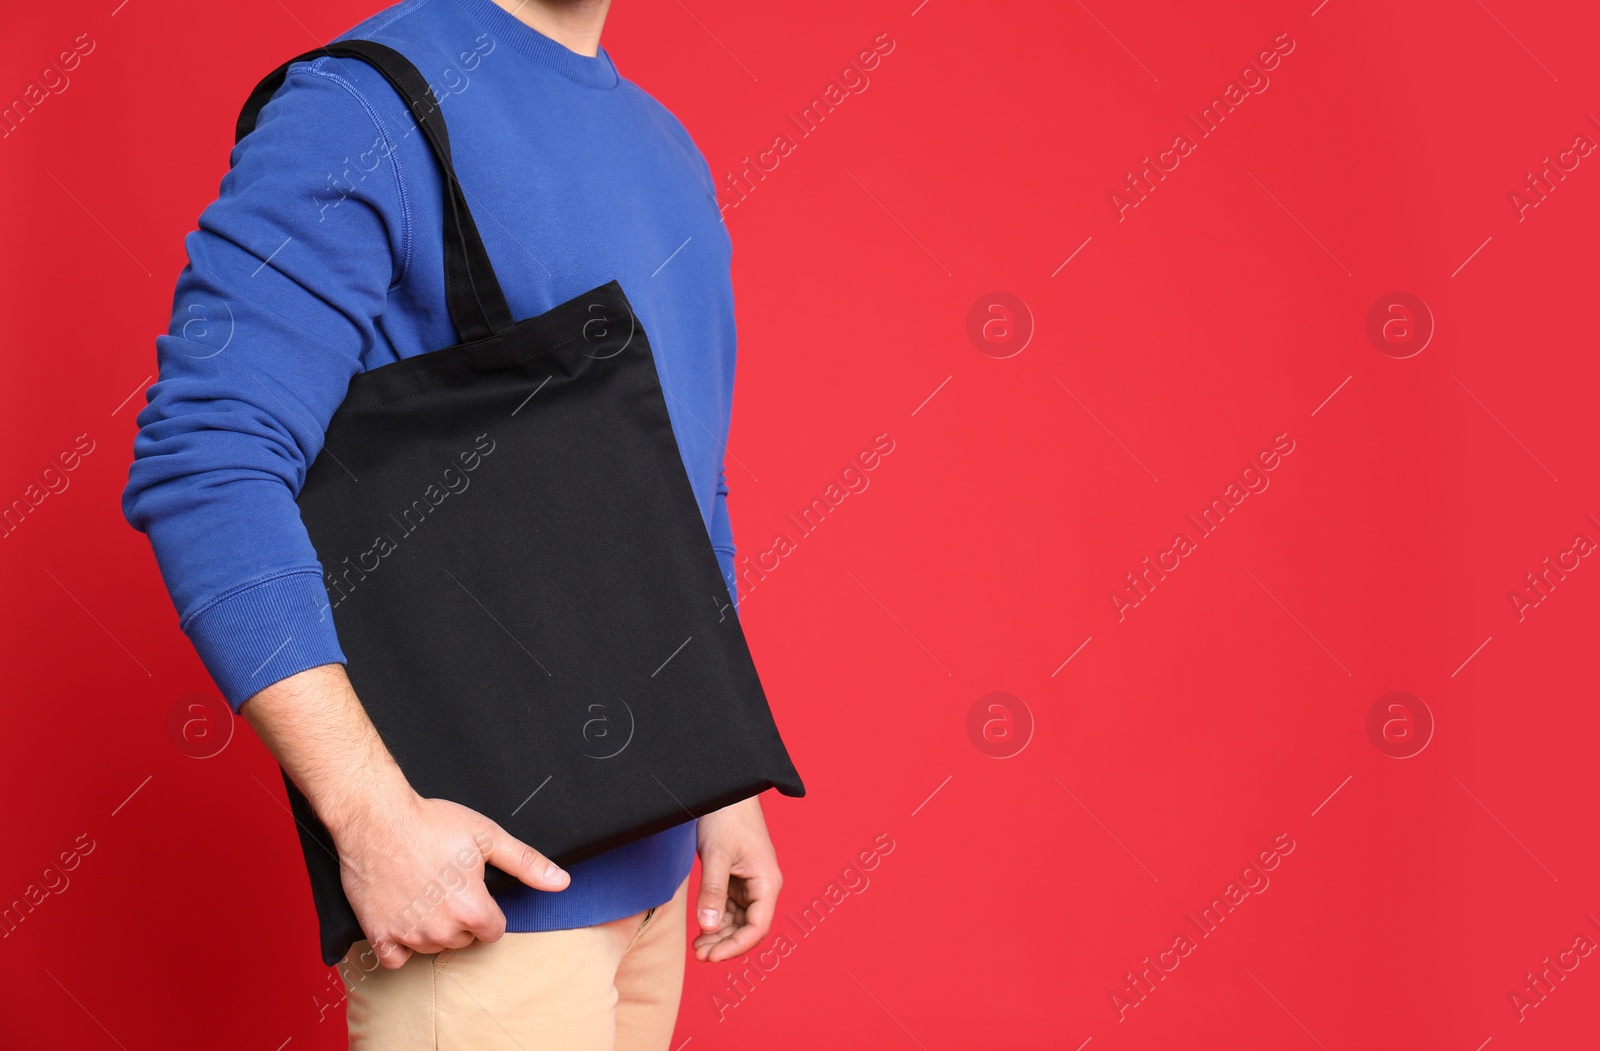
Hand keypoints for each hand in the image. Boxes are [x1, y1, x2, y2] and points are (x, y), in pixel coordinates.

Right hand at [332, 790, 570, 968]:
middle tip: (445, 884)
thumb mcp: (487, 836)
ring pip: (432, 947)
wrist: (376, 818)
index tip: (473, 890)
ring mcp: (408, 935)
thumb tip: (560, 882)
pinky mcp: (378, 935)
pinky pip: (396, 959)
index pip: (494, 931)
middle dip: (460, 917)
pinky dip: (399, 944)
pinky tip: (401, 915)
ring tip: (422, 891)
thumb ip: (526, 863)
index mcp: (472, 909)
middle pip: (464, 939)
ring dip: (432, 928)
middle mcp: (441, 929)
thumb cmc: (431, 823)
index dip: (487, 910)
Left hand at [692, 796, 781, 962]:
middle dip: (726, 944)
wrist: (725, 789)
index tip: (711, 957)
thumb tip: (707, 927)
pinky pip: (731, 908)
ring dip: (720, 936)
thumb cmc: (726, 816)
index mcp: (767, 882)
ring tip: (698, 948)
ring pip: (739, 921)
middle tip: (700, 956)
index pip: (757, 927)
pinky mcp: (738, 878)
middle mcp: (763, 886)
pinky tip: (702, 930)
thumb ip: (712, 891)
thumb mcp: (717, 855)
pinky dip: (717, 921)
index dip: (735, 947)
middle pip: (749, 928)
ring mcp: (751, 883)